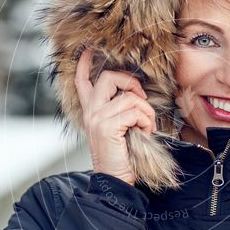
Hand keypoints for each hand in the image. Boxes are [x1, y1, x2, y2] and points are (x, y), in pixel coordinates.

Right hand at [74, 48, 156, 185]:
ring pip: (129, 97)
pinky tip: (145, 132)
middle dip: (131, 82)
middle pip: (108, 77)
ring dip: (146, 111)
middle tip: (142, 99)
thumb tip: (135, 93)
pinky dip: (146, 121)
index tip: (89, 49)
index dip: (84, 63)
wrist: (115, 181)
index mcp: (90, 111)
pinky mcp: (107, 127)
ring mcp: (97, 118)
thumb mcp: (117, 128)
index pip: (81, 81)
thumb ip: (118, 110)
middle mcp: (90, 112)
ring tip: (147, 126)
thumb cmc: (121, 155)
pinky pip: (135, 112)